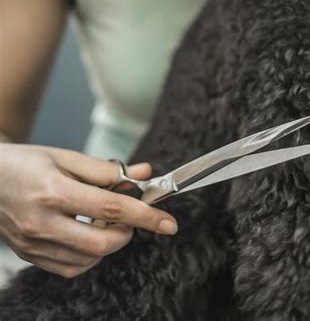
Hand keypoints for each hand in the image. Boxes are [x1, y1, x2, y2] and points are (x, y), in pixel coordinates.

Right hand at [0, 144, 177, 277]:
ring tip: (104, 217)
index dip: (145, 216)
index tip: (169, 222)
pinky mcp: (30, 256)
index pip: (111, 208)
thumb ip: (106, 170)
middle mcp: (43, 223)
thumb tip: (144, 173)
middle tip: (130, 214)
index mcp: (54, 192)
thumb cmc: (26, 163)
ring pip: (89, 259)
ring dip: (109, 242)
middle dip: (128, 232)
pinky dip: (90, 254)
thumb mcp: (66, 157)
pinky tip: (89, 232)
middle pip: (102, 242)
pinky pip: (71, 267)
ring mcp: (35, 244)